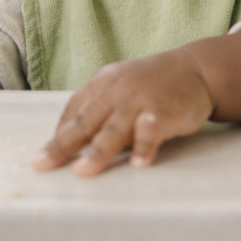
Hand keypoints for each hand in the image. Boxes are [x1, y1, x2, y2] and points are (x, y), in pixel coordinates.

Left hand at [33, 46, 213, 175]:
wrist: (197, 69)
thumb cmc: (152, 84)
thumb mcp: (120, 87)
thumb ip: (98, 110)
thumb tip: (69, 145)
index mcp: (103, 84)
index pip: (74, 110)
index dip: (58, 135)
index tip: (43, 158)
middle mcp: (117, 91)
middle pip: (86, 120)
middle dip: (64, 144)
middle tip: (43, 164)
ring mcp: (141, 100)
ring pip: (115, 128)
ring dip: (99, 150)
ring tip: (83, 171)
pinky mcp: (165, 111)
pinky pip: (152, 130)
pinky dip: (145, 146)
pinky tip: (139, 164)